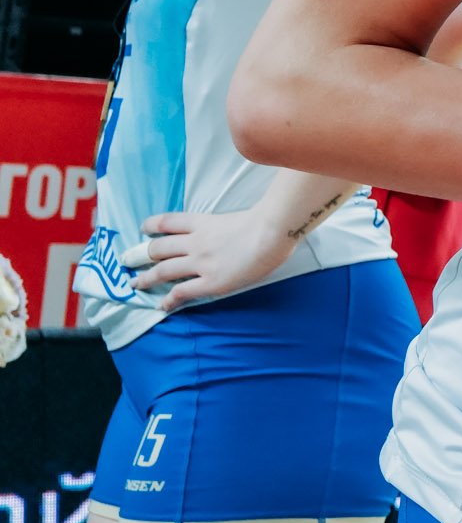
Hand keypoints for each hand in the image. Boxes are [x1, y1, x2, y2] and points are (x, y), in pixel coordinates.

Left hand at [123, 208, 298, 309]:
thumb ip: (224, 226)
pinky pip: (182, 292)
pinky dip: (168, 300)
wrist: (274, 232)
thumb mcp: (237, 217)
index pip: (169, 221)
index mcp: (203, 222)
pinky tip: (162, 305)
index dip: (152, 225)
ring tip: (135, 284)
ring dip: (146, 278)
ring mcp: (201, 262)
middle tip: (127, 260)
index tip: (143, 229)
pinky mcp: (211, 281)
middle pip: (159, 247)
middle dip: (139, 255)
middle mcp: (196, 242)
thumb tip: (228, 235)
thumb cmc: (267, 222)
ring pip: (163, 270)